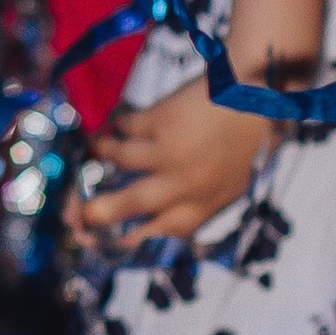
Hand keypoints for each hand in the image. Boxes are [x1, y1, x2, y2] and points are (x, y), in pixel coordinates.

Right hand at [70, 75, 272, 246]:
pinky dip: (119, 125)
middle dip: (96, 212)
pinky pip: (126, 126)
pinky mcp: (163, 119)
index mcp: (205, 203)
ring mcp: (172, 150)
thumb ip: (197, 203)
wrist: (260, 92)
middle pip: (130, 204)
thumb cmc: (248, 141)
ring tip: (96, 150)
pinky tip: (119, 123)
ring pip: (119, 158)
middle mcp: (186, 182)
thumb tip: (150, 220)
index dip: (127, 240)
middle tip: (76, 214)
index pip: (160, 232)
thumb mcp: (231, 183)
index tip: (101, 241)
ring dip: (102, 153)